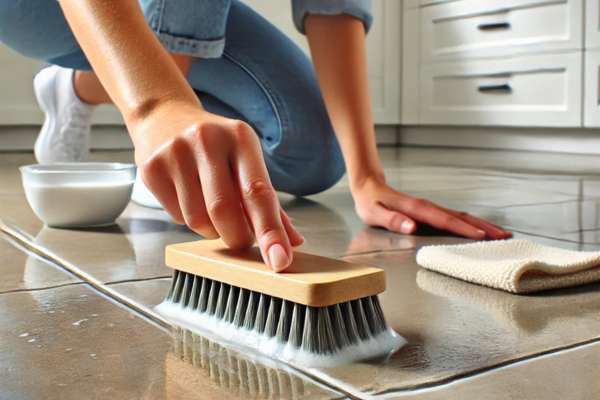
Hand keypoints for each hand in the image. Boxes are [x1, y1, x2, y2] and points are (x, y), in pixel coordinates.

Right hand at [130, 100, 303, 271]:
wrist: (164, 117)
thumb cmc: (216, 146)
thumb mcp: (247, 160)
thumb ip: (270, 202)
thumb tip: (293, 242)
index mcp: (240, 138)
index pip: (258, 193)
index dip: (270, 231)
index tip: (280, 261)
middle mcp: (207, 141)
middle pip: (225, 211)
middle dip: (238, 237)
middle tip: (242, 239)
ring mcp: (175, 153)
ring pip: (198, 221)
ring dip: (212, 230)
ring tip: (213, 210)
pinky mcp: (151, 169)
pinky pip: (177, 217)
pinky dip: (190, 220)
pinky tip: (190, 198)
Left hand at [351, 176, 511, 239]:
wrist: (369, 185)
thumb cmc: (370, 201)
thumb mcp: (374, 213)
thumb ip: (392, 220)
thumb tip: (411, 227)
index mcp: (416, 209)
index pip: (444, 220)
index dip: (463, 229)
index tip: (482, 237)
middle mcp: (428, 207)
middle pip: (460, 217)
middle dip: (484, 227)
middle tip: (505, 237)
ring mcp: (431, 209)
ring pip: (462, 217)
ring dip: (483, 225)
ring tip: (502, 234)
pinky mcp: (431, 212)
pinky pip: (455, 218)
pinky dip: (472, 224)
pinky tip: (481, 230)